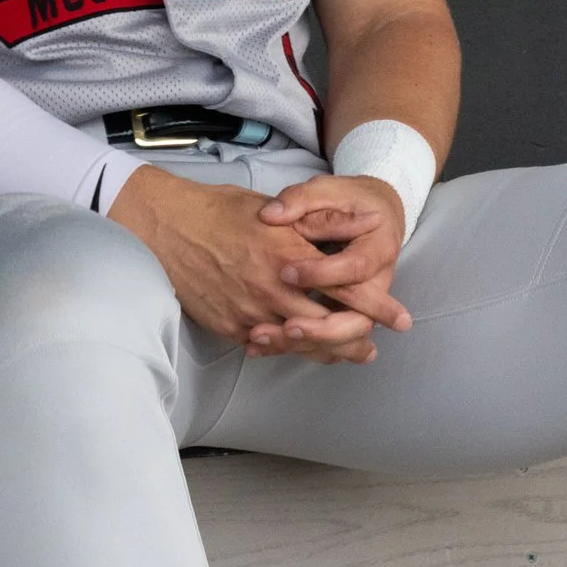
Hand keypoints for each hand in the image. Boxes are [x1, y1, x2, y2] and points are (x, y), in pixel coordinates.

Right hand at [106, 166, 381, 363]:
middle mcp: (272, 288)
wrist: (166, 227)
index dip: (377, 306)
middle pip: (327, 327)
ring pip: (296, 343)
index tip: (400, 319)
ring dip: (322, 350)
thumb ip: (326, 223)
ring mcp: (249, 312)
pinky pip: (264, 346)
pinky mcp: (229, 326)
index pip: (346, 288)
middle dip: (353, 340)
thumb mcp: (280, 210)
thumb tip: (369, 224)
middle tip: (371, 350)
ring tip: (344, 356)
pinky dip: (284, 349)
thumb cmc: (223, 211)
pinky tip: (296, 349)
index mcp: (290, 255)